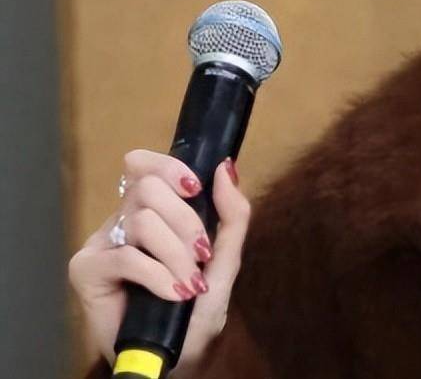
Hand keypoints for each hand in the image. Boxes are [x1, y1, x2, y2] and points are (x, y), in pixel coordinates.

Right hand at [68, 151, 249, 373]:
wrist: (176, 357)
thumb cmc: (196, 310)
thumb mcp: (225, 260)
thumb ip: (232, 215)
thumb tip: (226, 168)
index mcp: (152, 211)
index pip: (144, 165)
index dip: (168, 167)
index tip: (195, 188)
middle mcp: (123, 221)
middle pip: (149, 189)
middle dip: (186, 222)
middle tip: (201, 255)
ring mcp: (103, 244)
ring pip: (143, 221)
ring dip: (177, 255)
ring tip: (189, 284)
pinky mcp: (87, 271)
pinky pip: (127, 257)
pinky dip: (159, 276)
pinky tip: (173, 294)